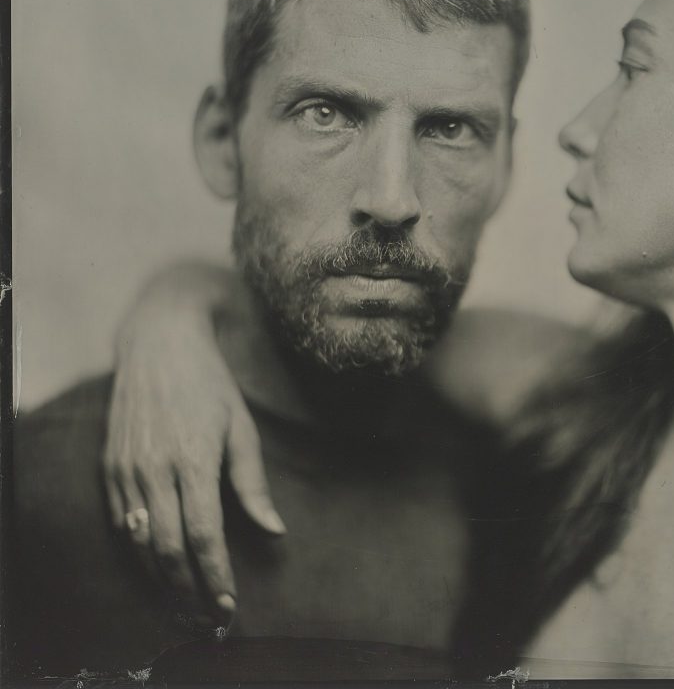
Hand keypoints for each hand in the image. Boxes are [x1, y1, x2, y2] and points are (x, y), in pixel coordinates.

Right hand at [102, 263, 284, 626]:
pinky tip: (157, 569)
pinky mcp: (109, 467)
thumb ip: (254, 484)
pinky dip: (139, 553)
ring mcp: (126, 470)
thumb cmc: (210, 384)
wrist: (158, 344)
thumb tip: (274, 530)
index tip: (230, 605)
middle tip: (208, 618)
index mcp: (194, 461)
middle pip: (168, 550)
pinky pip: (121, 523)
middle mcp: (154, 470)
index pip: (205, 536)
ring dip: (162, 580)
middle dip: (189, 591)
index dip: (216, 577)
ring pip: (139, 543)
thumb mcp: (242, 427)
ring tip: (185, 605)